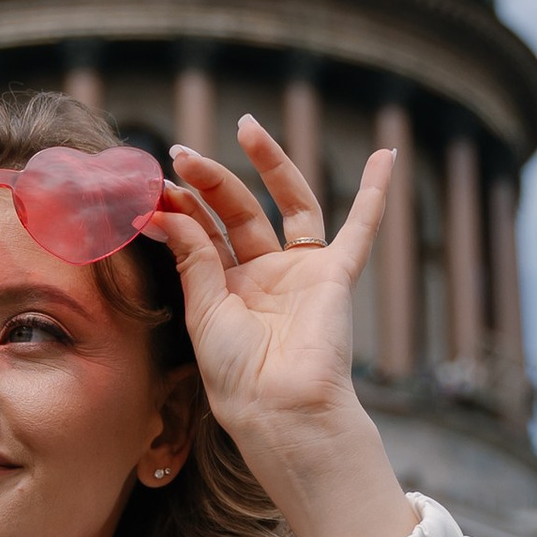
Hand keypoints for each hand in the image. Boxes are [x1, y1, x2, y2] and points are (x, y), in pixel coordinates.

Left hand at [145, 119, 418, 536]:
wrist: (280, 410)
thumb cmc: (236, 376)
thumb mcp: (203, 311)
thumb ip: (192, 256)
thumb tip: (164, 209)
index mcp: (225, 288)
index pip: (202, 231)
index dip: (179, 207)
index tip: (152, 187)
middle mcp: (263, 274)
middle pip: (237, 210)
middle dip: (210, 180)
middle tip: (181, 152)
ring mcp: (301, 272)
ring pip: (289, 204)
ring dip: (271, 164)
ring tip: (247, 127)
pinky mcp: (335, 276)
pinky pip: (360, 228)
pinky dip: (375, 193)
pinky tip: (384, 156)